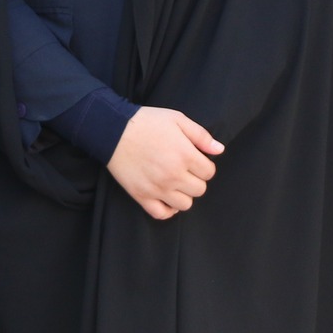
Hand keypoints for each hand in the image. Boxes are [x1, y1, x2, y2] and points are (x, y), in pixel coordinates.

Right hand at [106, 107, 223, 219]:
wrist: (112, 130)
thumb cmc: (146, 122)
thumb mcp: (177, 119)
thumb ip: (201, 135)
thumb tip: (220, 150)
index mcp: (185, 155)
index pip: (209, 172)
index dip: (204, 166)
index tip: (194, 160)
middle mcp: (173, 175)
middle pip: (199, 190)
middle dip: (196, 180)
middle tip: (184, 170)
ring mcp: (157, 188)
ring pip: (185, 205)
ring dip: (184, 195)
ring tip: (175, 183)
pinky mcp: (141, 196)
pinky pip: (162, 214)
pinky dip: (168, 209)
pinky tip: (166, 197)